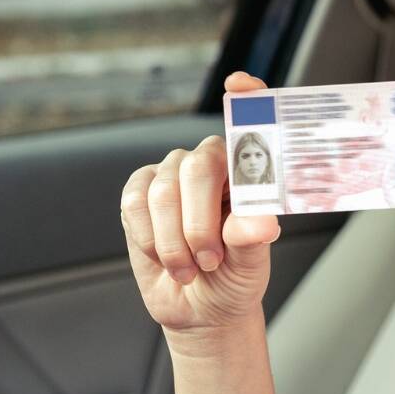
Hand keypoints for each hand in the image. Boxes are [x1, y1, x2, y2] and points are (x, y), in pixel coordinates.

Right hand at [120, 72, 280, 334]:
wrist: (199, 308)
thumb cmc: (235, 279)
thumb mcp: (252, 265)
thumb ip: (253, 239)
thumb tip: (260, 223)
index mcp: (248, 172)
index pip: (250, 124)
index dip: (246, 98)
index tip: (239, 85)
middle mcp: (211, 162)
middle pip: (199, 166)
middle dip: (199, 223)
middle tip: (210, 260)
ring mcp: (173, 174)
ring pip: (163, 193)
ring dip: (174, 243)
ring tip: (191, 269)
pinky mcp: (139, 191)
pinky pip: (134, 204)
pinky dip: (149, 239)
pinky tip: (164, 257)